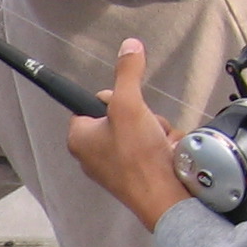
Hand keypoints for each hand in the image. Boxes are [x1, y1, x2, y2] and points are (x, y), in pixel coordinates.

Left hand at [66, 40, 189, 230]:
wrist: (164, 199)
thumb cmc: (138, 159)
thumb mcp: (130, 104)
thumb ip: (128, 73)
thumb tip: (129, 47)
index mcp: (80, 138)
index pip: (91, 103)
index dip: (113, 98)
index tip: (125, 105)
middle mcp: (92, 154)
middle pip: (122, 115)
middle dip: (144, 116)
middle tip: (147, 126)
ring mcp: (114, 166)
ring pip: (141, 130)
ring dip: (157, 130)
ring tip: (158, 143)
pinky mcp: (136, 174)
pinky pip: (151, 148)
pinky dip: (163, 147)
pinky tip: (166, 154)